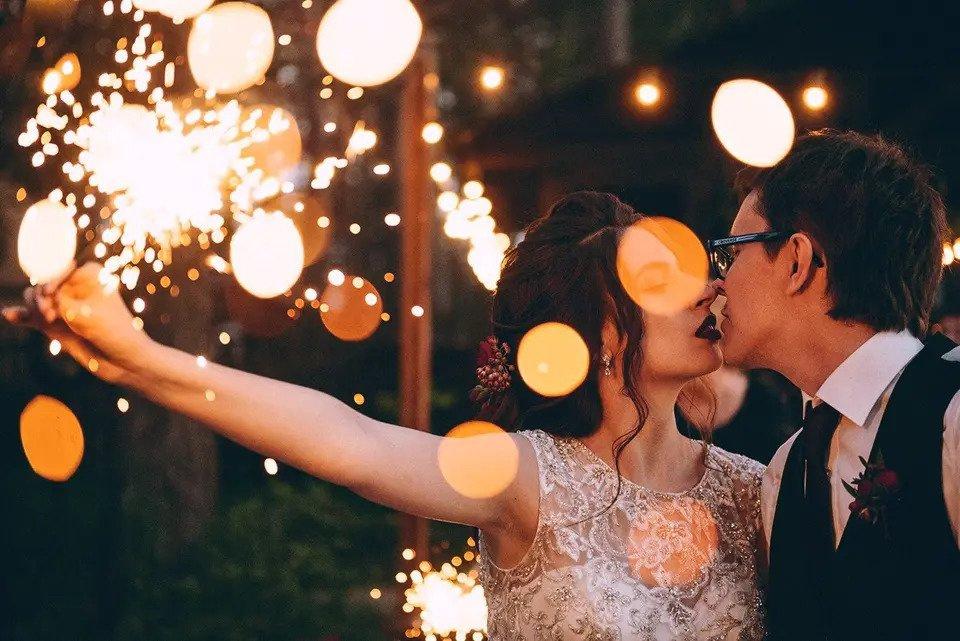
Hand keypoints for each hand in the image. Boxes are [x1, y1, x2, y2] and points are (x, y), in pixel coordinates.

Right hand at [2, 262, 152, 381]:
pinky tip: (8, 315)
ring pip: (35, 299)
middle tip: (50, 315)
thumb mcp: (82, 313)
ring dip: (34, 308)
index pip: (57, 268)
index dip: (50, 280)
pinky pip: (34, 317)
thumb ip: (55, 301)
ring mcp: (65, 307)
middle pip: (43, 283)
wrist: (125, 361)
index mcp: (89, 275)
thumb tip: (32, 296)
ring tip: (47, 320)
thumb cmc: (112, 332)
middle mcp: (75, 288)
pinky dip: (23, 316)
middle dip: (41, 297)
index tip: (51, 295)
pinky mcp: (58, 325)